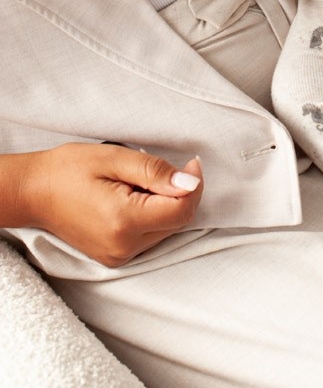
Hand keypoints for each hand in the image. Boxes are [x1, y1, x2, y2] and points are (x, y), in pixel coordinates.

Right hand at [19, 143, 203, 266]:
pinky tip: (135, 198)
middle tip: (164, 168)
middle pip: (177, 222)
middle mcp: (123, 247)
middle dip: (180, 193)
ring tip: (141, 183)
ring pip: (166, 231)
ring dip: (167, 205)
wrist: (34, 192)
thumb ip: (155, 171)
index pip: (181, 211)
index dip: (194, 184)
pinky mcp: (114, 258)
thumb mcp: (115, 158)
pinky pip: (150, 237)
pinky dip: (153, 216)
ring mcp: (118, 257)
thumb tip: (190, 183)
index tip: (191, 163)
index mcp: (123, 221)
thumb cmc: (70, 169)